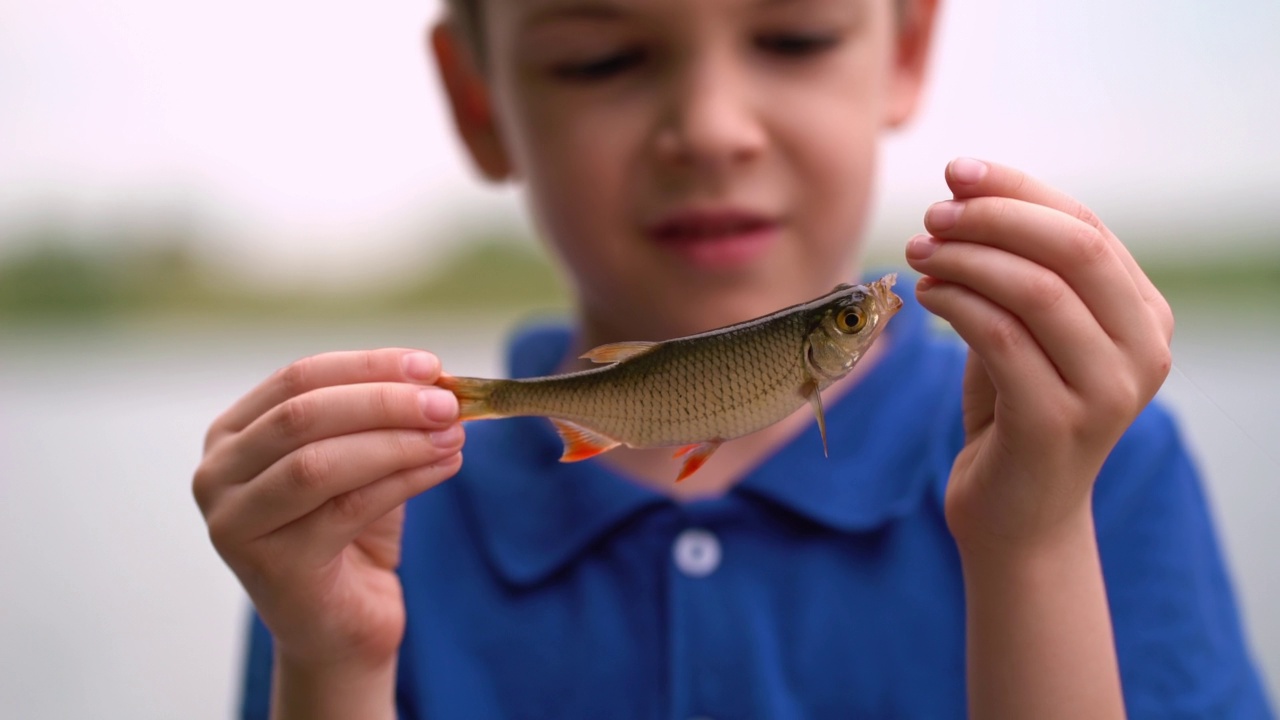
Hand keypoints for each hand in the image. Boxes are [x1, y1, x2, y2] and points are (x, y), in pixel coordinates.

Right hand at [192, 349, 463, 672]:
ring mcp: (236, 525)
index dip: (368, 366)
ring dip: (398, 441)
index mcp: (232, 435)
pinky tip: (445, 466)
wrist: (342, 626)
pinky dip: (405, 479)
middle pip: (303, 415)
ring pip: (320, 463)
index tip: (430, 366)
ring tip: (453, 434)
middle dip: (385, 401)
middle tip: (447, 402)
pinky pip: (347, 509)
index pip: (298, 378)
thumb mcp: (361, 461)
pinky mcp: (273, 567)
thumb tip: (434, 380)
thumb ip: (379, 418)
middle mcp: (217, 476)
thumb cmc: (350, 534)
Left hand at [905, 158, 1173, 551]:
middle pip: (1073, 248)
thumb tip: (969, 192)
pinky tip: (924, 295)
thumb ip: (1021, 270)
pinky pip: (1000, 337)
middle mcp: (1144, 350)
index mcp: (1144, 316)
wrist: (1016, 515)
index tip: (958, 172)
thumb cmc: (1015, 410)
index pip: (1087, 227)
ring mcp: (1108, 390)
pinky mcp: (1057, 423)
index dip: (1019, 191)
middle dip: (995, 218)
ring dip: (965, 259)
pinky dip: (955, 302)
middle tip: (933, 215)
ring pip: (1036, 289)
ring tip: (918, 254)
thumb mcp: (1028, 331)